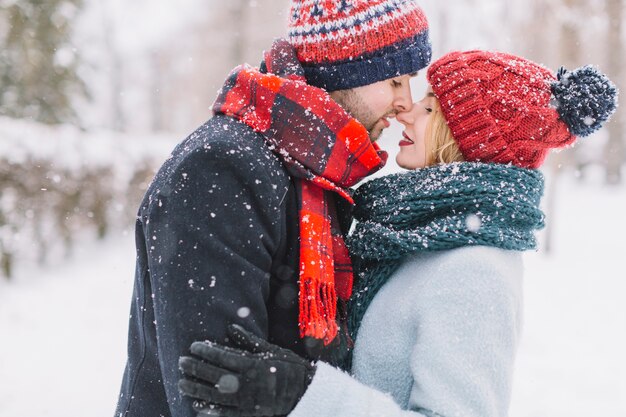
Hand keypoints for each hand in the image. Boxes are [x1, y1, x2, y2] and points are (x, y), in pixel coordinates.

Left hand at [178, 324, 315, 415]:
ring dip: (196, 390)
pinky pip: (226, 415)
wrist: (307, 394)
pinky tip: (197, 407)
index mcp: (253, 365)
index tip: (193, 346)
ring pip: (215, 396)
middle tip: (181, 363)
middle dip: (195, 369)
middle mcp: (248, 383)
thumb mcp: (273, 351)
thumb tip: (230, 328)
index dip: (206, 351)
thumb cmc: (291, 369)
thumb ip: (249, 342)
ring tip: (182, 384)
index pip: (223, 356)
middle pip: (214, 375)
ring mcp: (247, 401)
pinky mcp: (250, 415)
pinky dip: (210, 412)